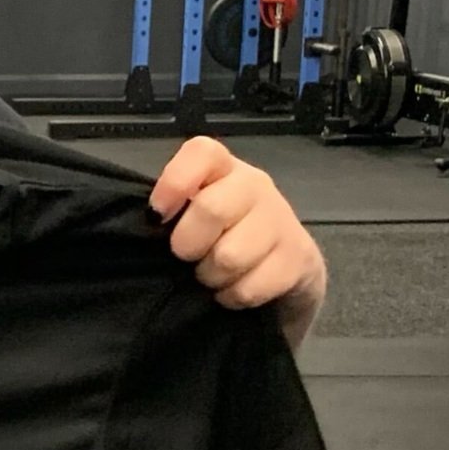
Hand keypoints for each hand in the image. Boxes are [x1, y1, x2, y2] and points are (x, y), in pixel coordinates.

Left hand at [150, 138, 326, 347]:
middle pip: (211, 209)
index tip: (157, 216)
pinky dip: (232, 296)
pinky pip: (250, 287)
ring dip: (210, 276)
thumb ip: (172, 208)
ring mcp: (281, 219)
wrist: (286, 265)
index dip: (175, 183)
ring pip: (230, 255)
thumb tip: (148, 222)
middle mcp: (255, 185)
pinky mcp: (300, 258)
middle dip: (188, 245)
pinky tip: (233, 288)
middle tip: (186, 257)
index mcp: (223, 168)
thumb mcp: (193, 212)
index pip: (202, 152)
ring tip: (211, 275)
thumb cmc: (221, 234)